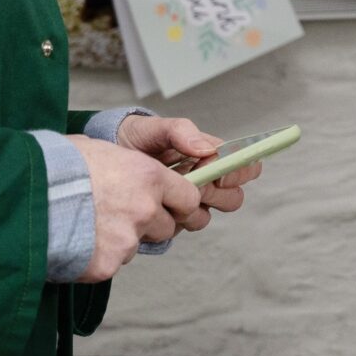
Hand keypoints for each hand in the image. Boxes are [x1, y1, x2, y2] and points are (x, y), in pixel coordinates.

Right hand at [70, 132, 204, 281]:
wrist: (25, 193)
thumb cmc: (57, 165)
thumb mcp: (100, 150)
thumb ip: (130, 166)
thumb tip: (139, 172)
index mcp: (148, 176)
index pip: (189, 198)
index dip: (177, 202)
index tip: (167, 204)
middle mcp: (145, 208)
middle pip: (166, 226)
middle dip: (147, 223)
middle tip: (116, 214)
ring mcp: (127, 239)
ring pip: (136, 245)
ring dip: (120, 239)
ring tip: (88, 224)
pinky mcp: (108, 264)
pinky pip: (111, 263)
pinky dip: (97, 257)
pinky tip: (76, 240)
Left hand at [113, 113, 264, 212]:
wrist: (108, 155)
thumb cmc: (136, 138)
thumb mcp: (155, 127)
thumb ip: (181, 131)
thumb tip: (207, 149)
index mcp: (211, 156)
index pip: (246, 167)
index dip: (239, 174)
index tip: (218, 175)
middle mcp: (206, 180)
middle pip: (233, 198)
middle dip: (214, 195)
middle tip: (191, 184)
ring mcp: (189, 201)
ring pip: (206, 217)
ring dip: (189, 210)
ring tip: (166, 195)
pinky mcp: (172, 217)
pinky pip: (181, 227)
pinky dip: (169, 219)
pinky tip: (154, 204)